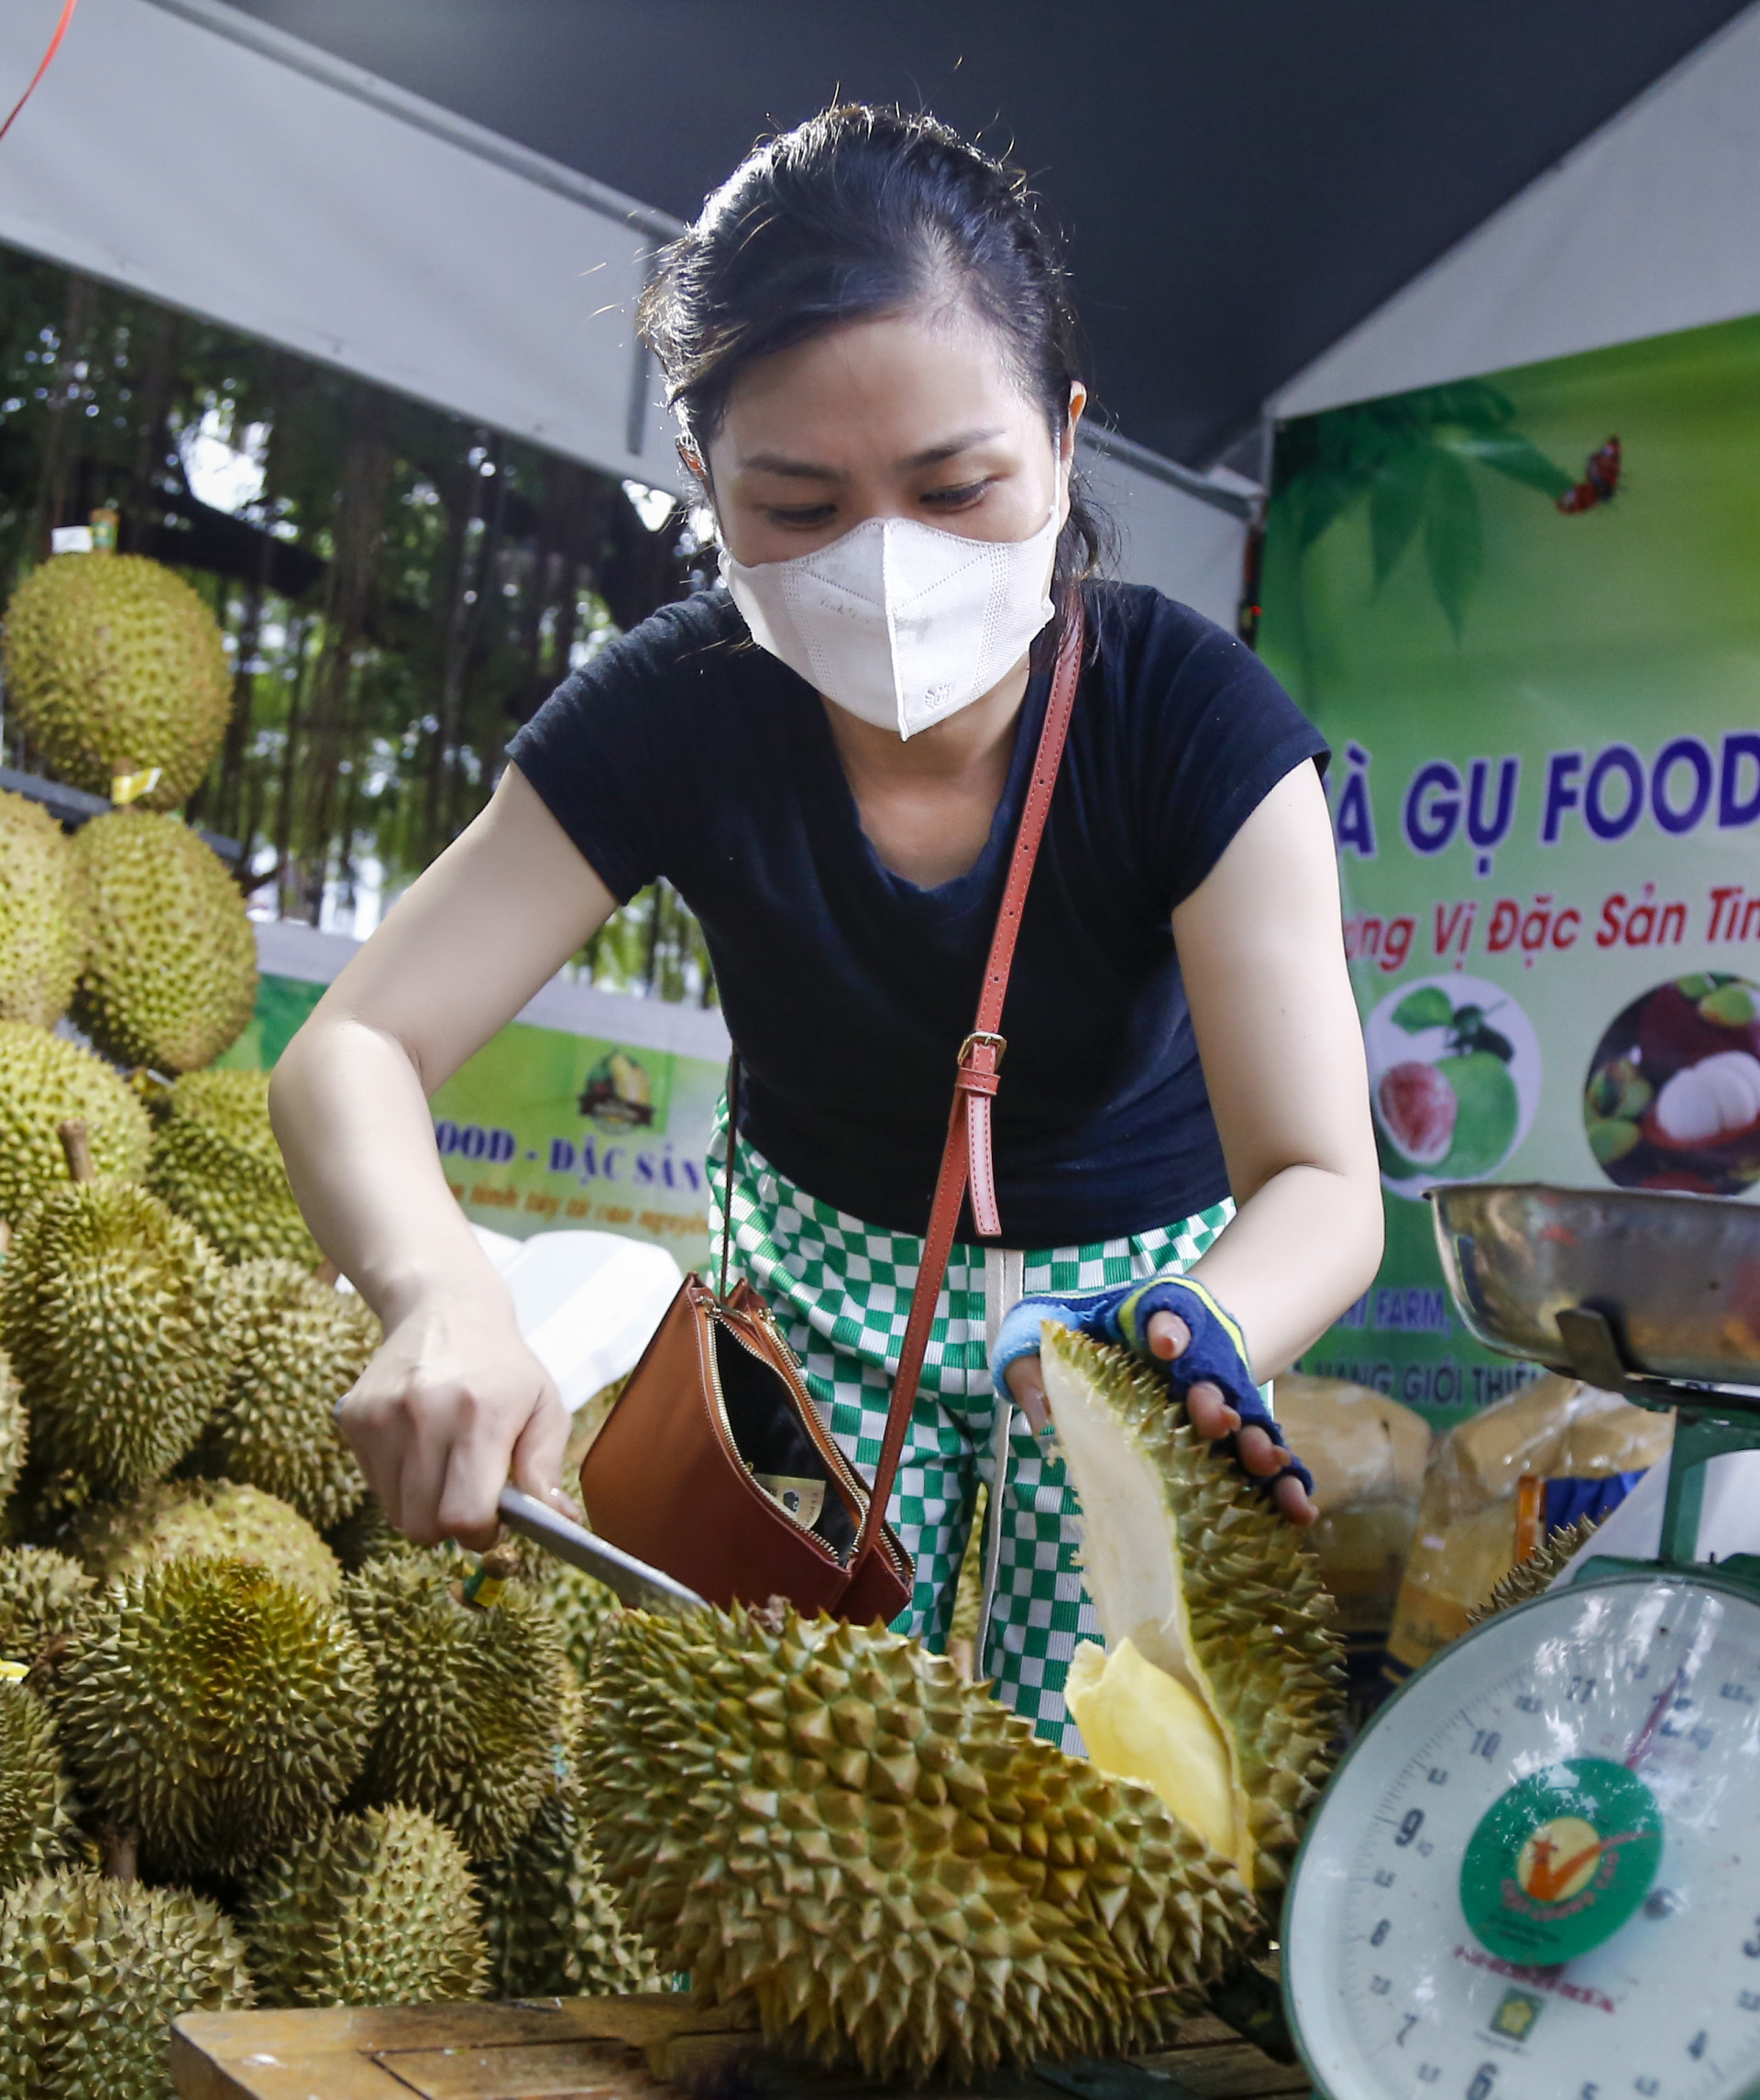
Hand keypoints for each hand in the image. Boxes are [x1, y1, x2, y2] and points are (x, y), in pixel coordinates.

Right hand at [337, 1287, 572, 1549]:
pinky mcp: (354, 1418)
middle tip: (472, 1499)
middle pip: (424, 1525)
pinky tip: (422, 1450)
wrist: (445, 1310)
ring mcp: (382, 1416)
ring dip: (425, 1507)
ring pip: (396, 1513)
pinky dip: (401, 1484)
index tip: (494, 1522)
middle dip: (452, 1527)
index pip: (464, 1515)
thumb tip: (559, 1524)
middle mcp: (424, 1414)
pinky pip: (375, 1487)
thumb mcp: (544, 1407)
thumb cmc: (502, 1368)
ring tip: (449, 1469)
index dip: (481, 1534)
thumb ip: (546, 1469)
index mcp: (480, 1414)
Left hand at [1003, 1309, 1316, 1525]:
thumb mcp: (1057, 1341)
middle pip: (1210, 1380)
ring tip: (1264, 1462)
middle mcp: (1195, 1369)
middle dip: (1211, 1399)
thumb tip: (1039, 1413)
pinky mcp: (1240, 1444)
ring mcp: (1223, 1407)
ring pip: (1245, 1424)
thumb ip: (1032, 1365)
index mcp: (1152, 1334)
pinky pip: (1267, 1467)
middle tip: (1213, 1416)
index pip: (1163, 1318)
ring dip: (1254, 1443)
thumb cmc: (1099, 1344)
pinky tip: (1301, 1512)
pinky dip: (1286, 1487)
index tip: (1167, 1342)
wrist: (1167, 1341)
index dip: (1166, 1328)